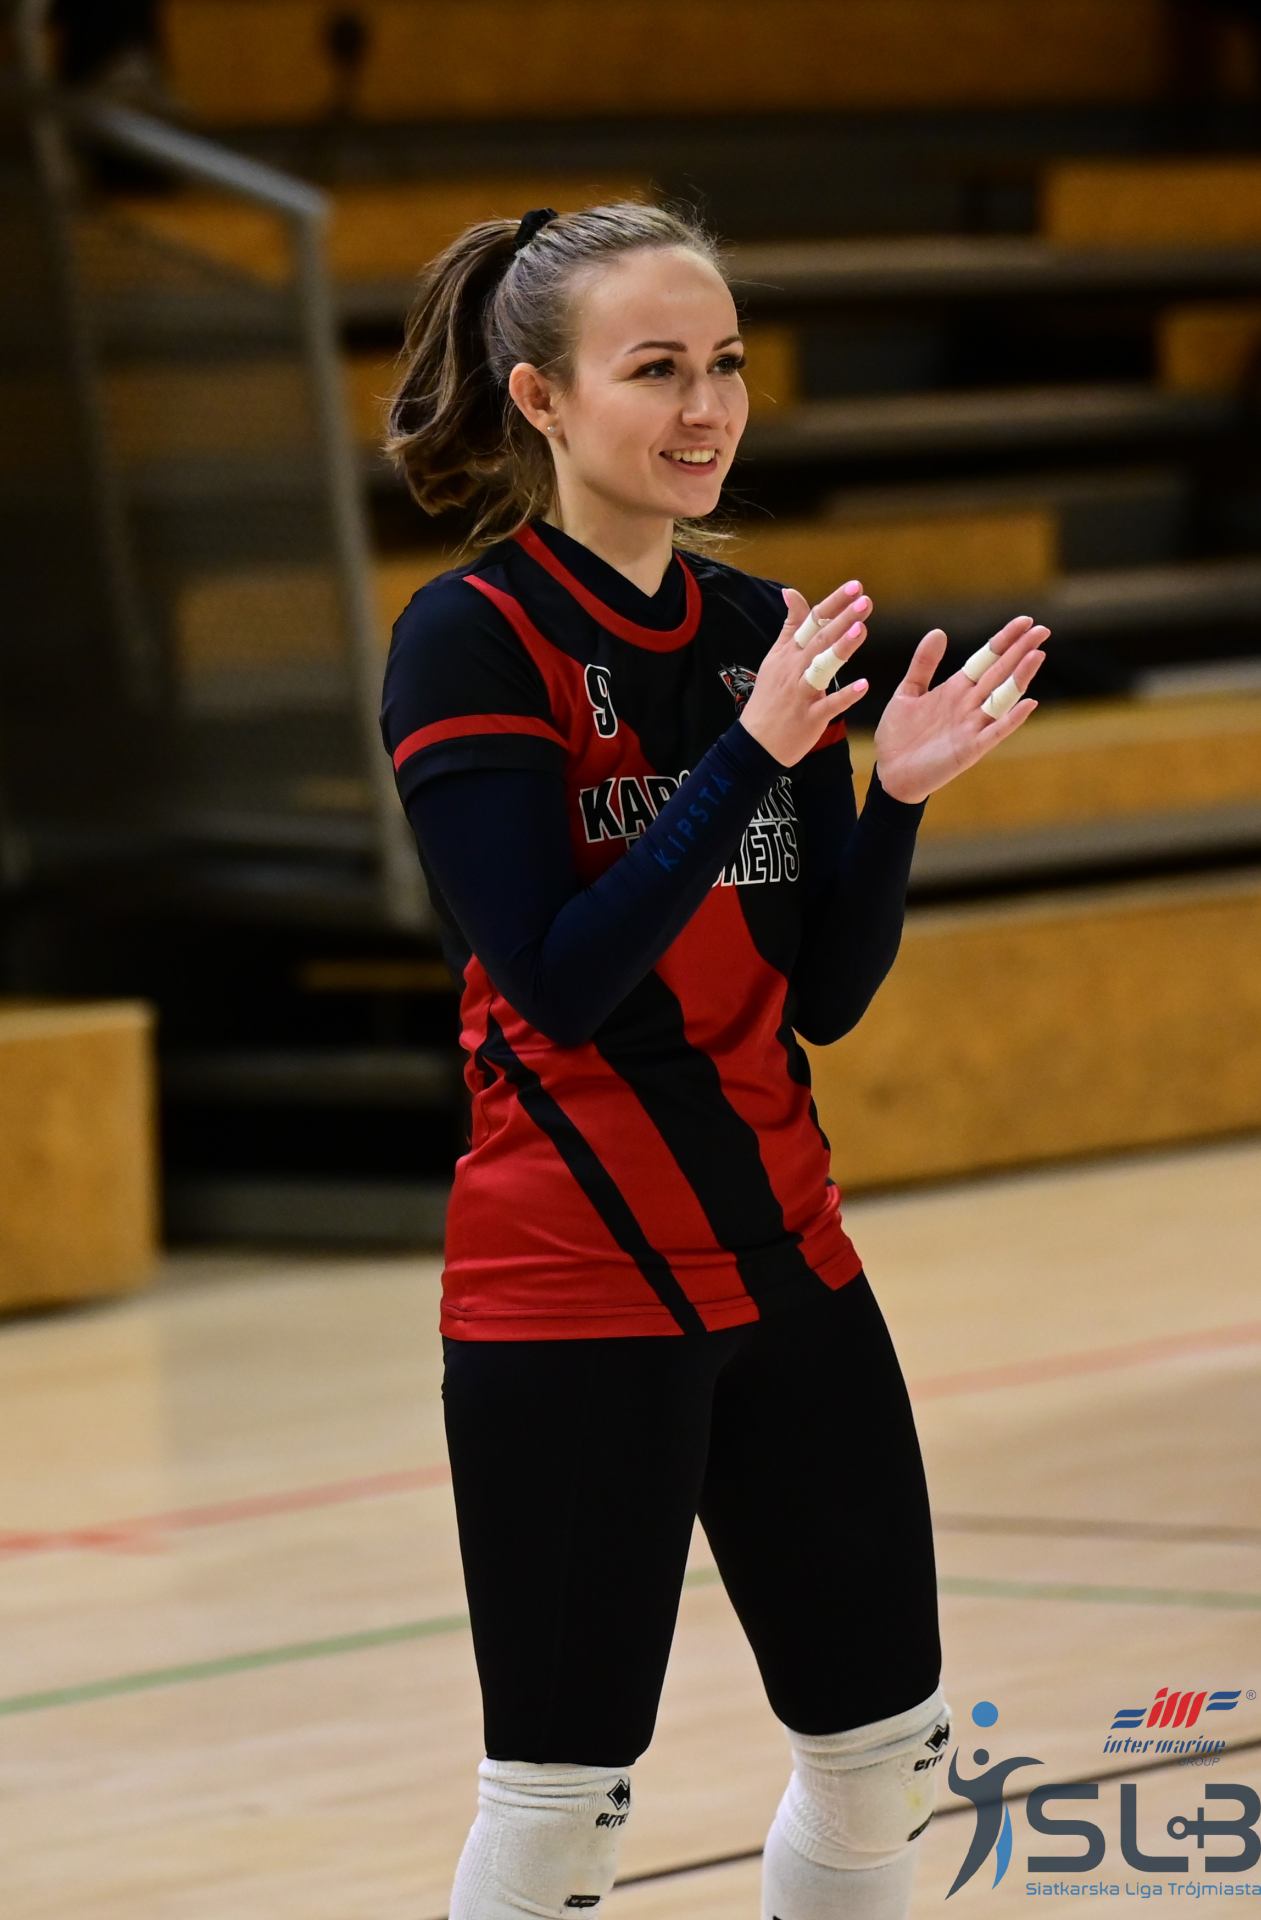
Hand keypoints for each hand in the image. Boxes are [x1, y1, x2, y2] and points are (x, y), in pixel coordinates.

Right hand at [738, 578, 872, 766]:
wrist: (754, 743)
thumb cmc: (769, 699)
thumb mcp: (775, 658)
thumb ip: (790, 626)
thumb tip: (791, 592)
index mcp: (788, 654)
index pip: (811, 621)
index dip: (833, 603)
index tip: (854, 586)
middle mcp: (793, 669)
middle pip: (819, 639)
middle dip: (842, 618)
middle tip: (865, 601)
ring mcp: (801, 693)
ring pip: (821, 667)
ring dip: (841, 648)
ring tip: (861, 629)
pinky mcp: (809, 718)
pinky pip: (828, 706)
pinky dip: (845, 696)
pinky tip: (863, 685)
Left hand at [873, 616, 1048, 803]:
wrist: (889, 773)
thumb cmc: (899, 736)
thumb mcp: (907, 692)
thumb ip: (923, 664)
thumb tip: (938, 631)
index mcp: (956, 689)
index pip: (986, 659)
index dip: (1004, 640)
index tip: (1025, 620)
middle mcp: (969, 705)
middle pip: (1000, 672)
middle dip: (1020, 651)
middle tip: (1043, 629)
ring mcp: (972, 727)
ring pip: (1002, 697)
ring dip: (1020, 677)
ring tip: (1038, 655)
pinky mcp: (969, 749)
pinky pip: (995, 732)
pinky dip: (1012, 718)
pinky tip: (1028, 703)